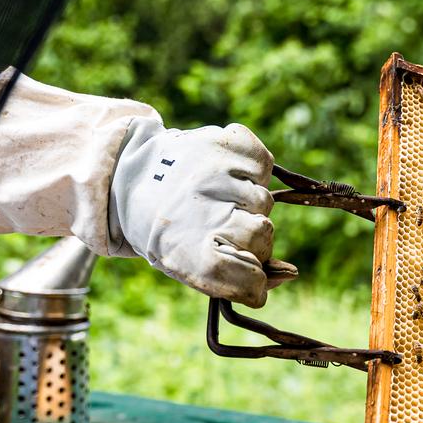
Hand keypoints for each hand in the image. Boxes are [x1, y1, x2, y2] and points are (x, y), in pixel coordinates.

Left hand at [111, 120, 284, 307]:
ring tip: (218, 199)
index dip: (255, 281)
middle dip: (253, 240)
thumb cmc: (169, 230)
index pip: (246, 276)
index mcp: (185, 249)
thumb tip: (290, 274)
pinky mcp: (226, 141)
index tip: (249, 277)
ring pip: (264, 202)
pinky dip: (252, 173)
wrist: (131, 176)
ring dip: (249, 206)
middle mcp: (201, 206)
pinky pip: (264, 166)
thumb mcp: (189, 264)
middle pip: (262, 235)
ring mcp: (215, 170)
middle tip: (225, 230)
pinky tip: (224, 176)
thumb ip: (237, 277)